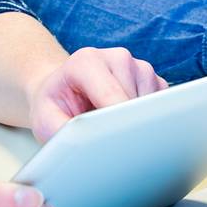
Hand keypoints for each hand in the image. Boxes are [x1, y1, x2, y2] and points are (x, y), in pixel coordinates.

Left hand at [26, 46, 166, 143]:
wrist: (63, 90)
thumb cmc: (55, 105)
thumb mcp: (45, 120)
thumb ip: (64, 132)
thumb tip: (91, 148)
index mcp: (87, 61)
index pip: (112, 96)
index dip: (117, 126)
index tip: (118, 148)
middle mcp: (117, 58)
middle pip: (135, 103)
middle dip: (126, 127)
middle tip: (109, 143)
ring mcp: (139, 66)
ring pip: (152, 107)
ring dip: (137, 124)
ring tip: (111, 124)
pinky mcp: (154, 80)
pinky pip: (161, 107)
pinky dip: (147, 121)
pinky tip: (126, 119)